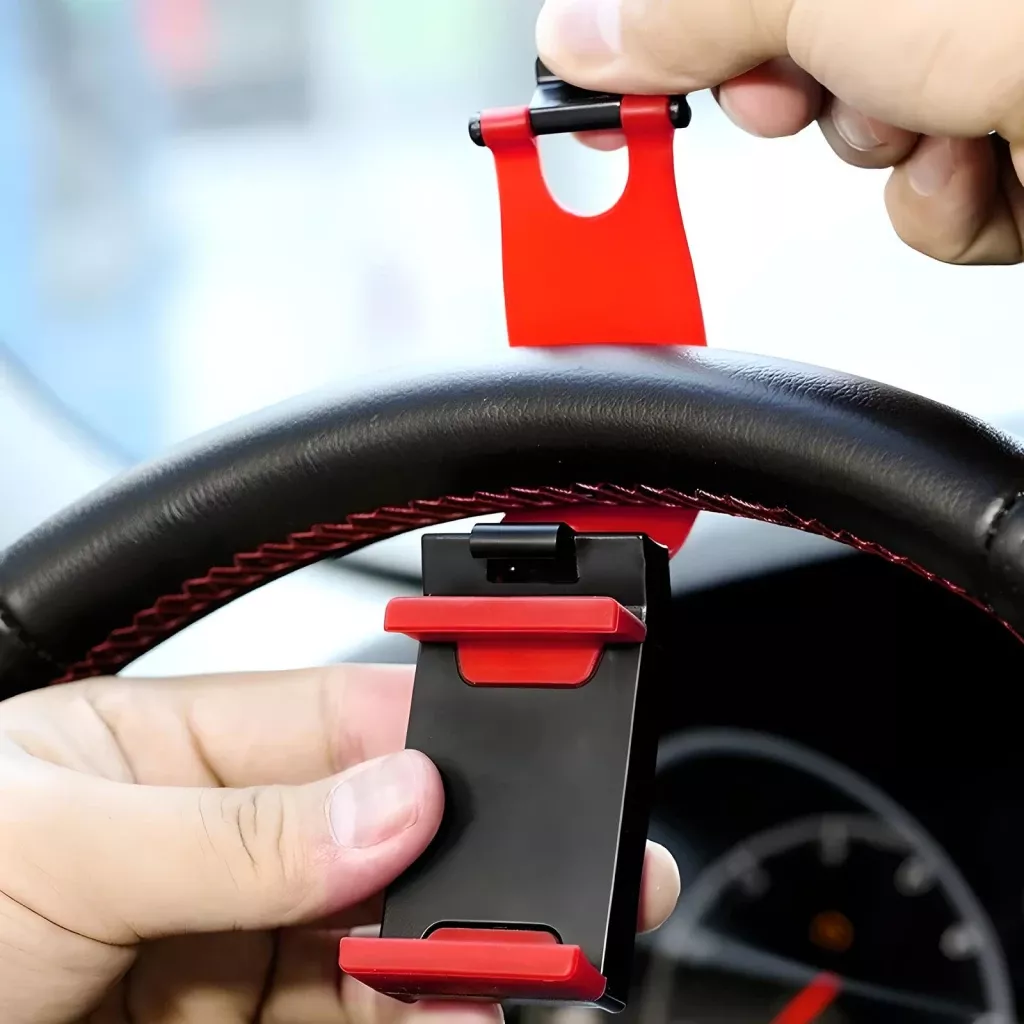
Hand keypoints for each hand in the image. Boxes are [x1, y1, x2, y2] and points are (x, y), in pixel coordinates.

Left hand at [0, 665, 679, 1022]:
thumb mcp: (51, 850)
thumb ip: (231, 831)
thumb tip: (393, 797)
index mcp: (171, 751)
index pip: (342, 715)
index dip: (443, 717)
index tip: (535, 720)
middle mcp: (216, 845)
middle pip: (380, 836)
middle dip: (472, 851)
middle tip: (557, 874)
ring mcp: (230, 952)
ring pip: (380, 941)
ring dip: (453, 949)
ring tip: (512, 959)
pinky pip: (356, 1021)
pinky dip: (417, 1018)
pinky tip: (455, 1007)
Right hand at [536, 0, 1023, 264]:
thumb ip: (697, 9)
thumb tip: (581, 31)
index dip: (665, 24)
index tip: (608, 72)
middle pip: (801, 40)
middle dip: (797, 83)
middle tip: (796, 88)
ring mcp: (991, 50)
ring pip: (878, 127)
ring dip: (892, 152)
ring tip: (946, 126)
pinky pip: (952, 189)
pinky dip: (959, 203)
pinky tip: (998, 168)